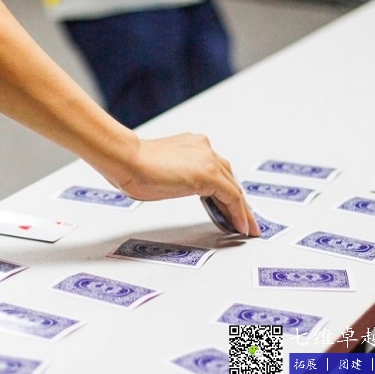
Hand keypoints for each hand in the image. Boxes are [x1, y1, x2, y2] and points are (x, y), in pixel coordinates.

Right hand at [105, 133, 259, 235]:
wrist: (127, 159)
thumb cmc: (132, 165)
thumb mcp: (160, 170)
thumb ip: (174, 176)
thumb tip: (173, 186)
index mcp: (192, 145)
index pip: (216, 170)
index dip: (225, 191)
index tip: (228, 206)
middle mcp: (204, 148)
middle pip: (229, 179)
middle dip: (238, 202)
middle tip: (245, 220)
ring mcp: (209, 160)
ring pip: (234, 189)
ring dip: (243, 211)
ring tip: (247, 228)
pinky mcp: (210, 174)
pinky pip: (232, 197)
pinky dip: (239, 213)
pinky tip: (240, 226)